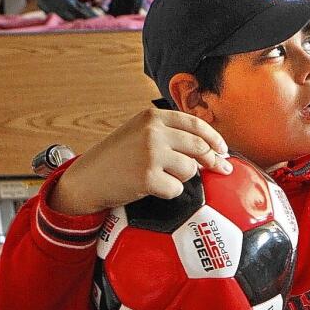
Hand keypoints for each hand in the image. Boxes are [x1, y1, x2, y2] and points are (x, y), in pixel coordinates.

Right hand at [47, 107, 230, 215]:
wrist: (86, 180)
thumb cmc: (113, 159)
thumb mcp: (137, 132)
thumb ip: (167, 133)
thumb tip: (206, 147)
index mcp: (151, 116)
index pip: (195, 123)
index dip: (214, 138)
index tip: (223, 149)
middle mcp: (152, 132)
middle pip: (199, 147)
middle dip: (213, 161)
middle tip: (221, 169)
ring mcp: (150, 154)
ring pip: (190, 169)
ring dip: (181, 178)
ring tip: (161, 177)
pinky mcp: (148, 177)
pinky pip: (177, 189)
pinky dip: (170, 192)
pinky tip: (153, 188)